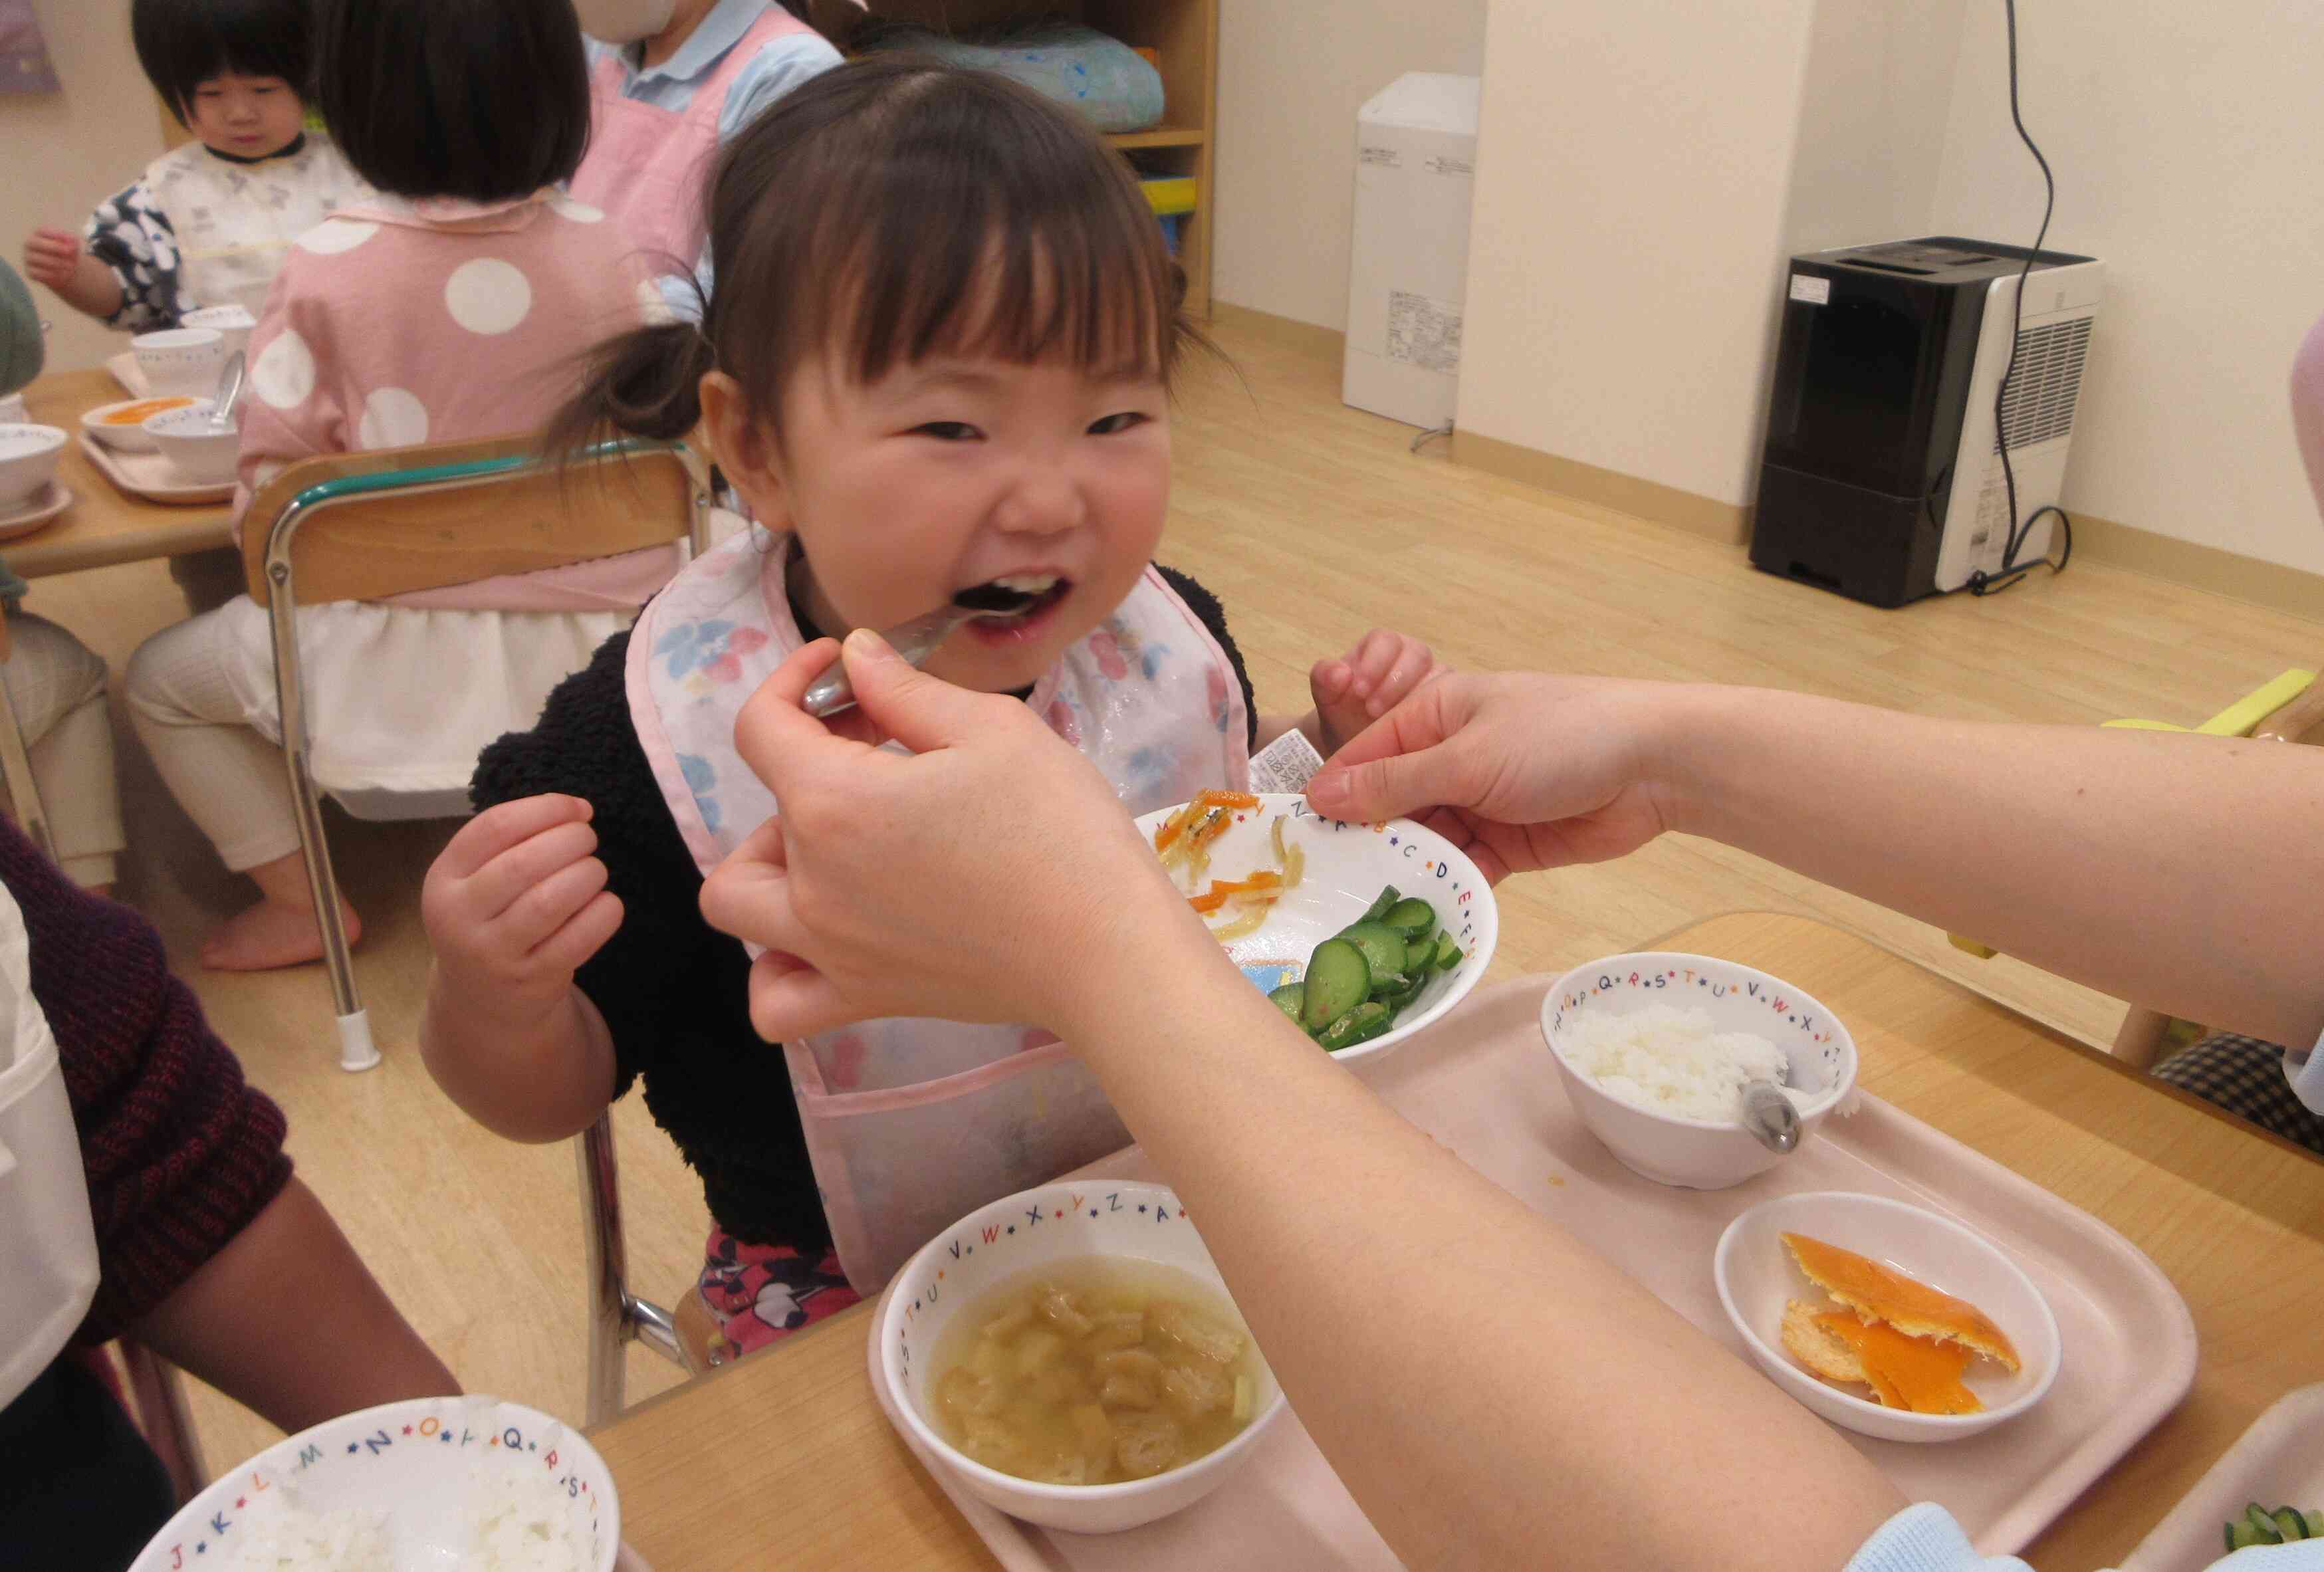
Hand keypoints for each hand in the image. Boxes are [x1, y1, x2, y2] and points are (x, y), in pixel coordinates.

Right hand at [21, 227, 84, 290]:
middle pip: (36, 243)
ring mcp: (28, 258)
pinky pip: (39, 273)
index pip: (42, 231)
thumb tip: (73, 241)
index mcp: (39, 234)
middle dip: (54, 247)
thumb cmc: (68, 253)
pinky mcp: (30, 272)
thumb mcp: (73, 246)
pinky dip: (53, 274)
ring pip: (38, 259)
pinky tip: (65, 274)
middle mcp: (30, 244)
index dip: (55, 234)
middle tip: (69, 251)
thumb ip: (73, 242)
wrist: (65, 269)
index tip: (69, 239)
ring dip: (57, 262)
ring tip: (71, 266)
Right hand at [420, 794, 622, 1012]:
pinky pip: (576, 940)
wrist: (480, 998)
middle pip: (523, 863)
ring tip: (594, 871)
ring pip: (549, 901)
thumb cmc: (490, 919)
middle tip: (588, 840)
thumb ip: (514, 841)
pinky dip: (602, 914)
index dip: (546, 809)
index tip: (579, 809)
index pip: (495, 827)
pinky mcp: (530, 980)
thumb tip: (577, 809)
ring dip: (587, 875)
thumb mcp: (477, 879)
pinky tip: (607, 903)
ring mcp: (492, 953)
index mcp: (443, 878)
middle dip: (570, 841)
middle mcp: (460, 916)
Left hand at [698, 632, 1199, 1041]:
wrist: (1106, 949)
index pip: (761, 727)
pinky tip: (821, 940)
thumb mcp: (993, 729)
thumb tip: (854, 656)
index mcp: (833, 802)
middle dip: (798, 770)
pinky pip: (777, 1002)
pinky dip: (777, 971)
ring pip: (737, 906)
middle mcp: (812, 881)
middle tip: (869, 756)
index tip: (839, 669)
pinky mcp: (867, 998)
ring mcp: (831, 950)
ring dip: (767, 865)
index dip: (792, 681)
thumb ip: (904, 688)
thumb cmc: (1059, 829)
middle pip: (755, 812)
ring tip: (834, 848)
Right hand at [1305, 671, 1682, 882]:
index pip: (1364, 756)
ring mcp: (1479, 803)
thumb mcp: (1466, 757)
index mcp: (1433, 716)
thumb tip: (1321, 795)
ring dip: (1406, 871)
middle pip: (1389, 805)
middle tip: (1329, 889)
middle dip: (1367, 841)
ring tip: (1371, 910)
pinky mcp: (1507, 844)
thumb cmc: (1558, 738)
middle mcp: (1449, 758)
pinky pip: (1463, 869)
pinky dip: (1447, 890)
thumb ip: (1394, 783)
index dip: (1332, 796)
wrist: (1654, 767)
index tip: (1300, 841)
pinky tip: (1424, 916)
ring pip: (1424, 843)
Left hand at [1309, 628, 1441, 756]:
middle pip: (1418, 655)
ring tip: (1393, 726)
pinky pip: (1452, 705)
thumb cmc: (1344, 717)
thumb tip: (1339, 672)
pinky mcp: (1447, 707)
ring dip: (1417, 700)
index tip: (1358, 690)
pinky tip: (1415, 737)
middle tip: (1373, 710)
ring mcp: (1433, 682)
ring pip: (1440, 678)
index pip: (1386, 641)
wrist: (1358, 752)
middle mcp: (1411, 660)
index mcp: (1381, 649)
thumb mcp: (1329, 701)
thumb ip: (1325, 681)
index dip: (1374, 662)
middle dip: (1395, 681)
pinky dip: (1435, 719)